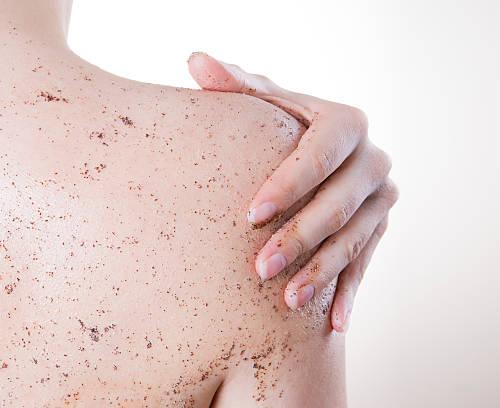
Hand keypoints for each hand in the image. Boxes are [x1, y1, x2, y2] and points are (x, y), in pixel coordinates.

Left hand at [187, 52, 397, 331]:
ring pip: (354, 239)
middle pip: (339, 202)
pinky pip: (366, 263)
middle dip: (301, 237)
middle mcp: (372, 161)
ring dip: (322, 272)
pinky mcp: (379, 229)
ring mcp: (381, 198)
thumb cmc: (279, 128)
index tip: (251, 214)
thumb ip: (235, 86)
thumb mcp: (263, 105)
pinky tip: (333, 326)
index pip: (321, 152)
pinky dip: (349, 293)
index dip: (290, 183)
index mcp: (346, 123)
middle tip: (260, 268)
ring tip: (287, 300)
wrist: (317, 156)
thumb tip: (195, 60)